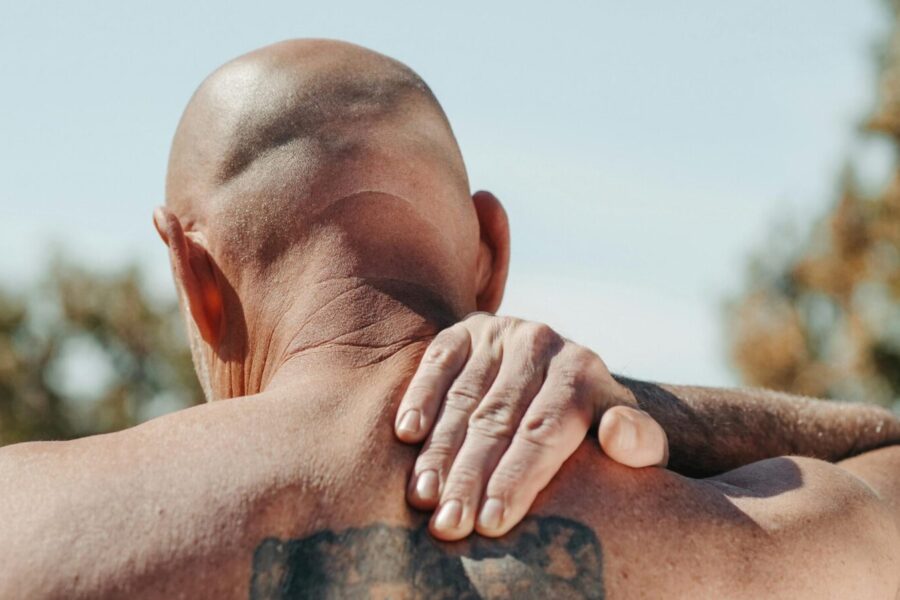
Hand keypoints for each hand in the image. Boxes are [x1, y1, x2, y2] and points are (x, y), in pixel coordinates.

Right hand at [394, 313, 667, 540]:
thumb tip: (620, 434)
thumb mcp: (635, 438)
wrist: (567, 375)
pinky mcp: (467, 329)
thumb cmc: (595, 427)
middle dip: (470, 476)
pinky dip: (420, 395)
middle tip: (448, 523)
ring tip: (423, 496)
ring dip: (439, 449)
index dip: (517, 478)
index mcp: (583, 372)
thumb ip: (642, 442)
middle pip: (499, 419)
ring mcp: (501, 332)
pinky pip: (438, 360)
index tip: (492, 522)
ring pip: (464, 396)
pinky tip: (406, 432)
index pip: (546, 430)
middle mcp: (542, 343)